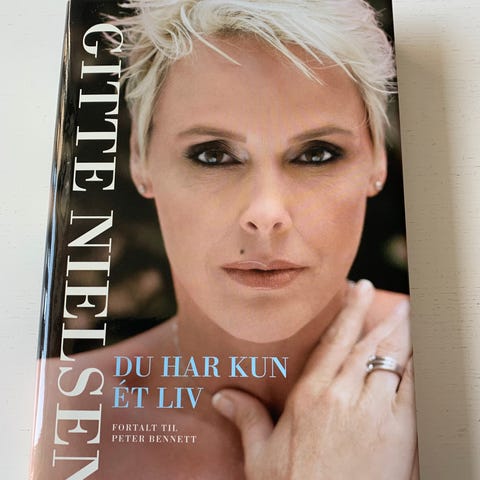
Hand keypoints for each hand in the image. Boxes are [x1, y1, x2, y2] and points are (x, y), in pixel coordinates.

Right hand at [212, 280, 417, 479]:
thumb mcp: (260, 456)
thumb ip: (246, 418)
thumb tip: (221, 396)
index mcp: (309, 397)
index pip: (333, 341)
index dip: (348, 313)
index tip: (359, 291)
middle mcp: (342, 397)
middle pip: (367, 345)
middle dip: (383, 318)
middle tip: (396, 299)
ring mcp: (373, 413)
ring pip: (392, 361)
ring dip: (405, 337)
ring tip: (413, 317)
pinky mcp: (400, 434)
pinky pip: (414, 389)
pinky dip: (420, 367)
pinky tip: (425, 355)